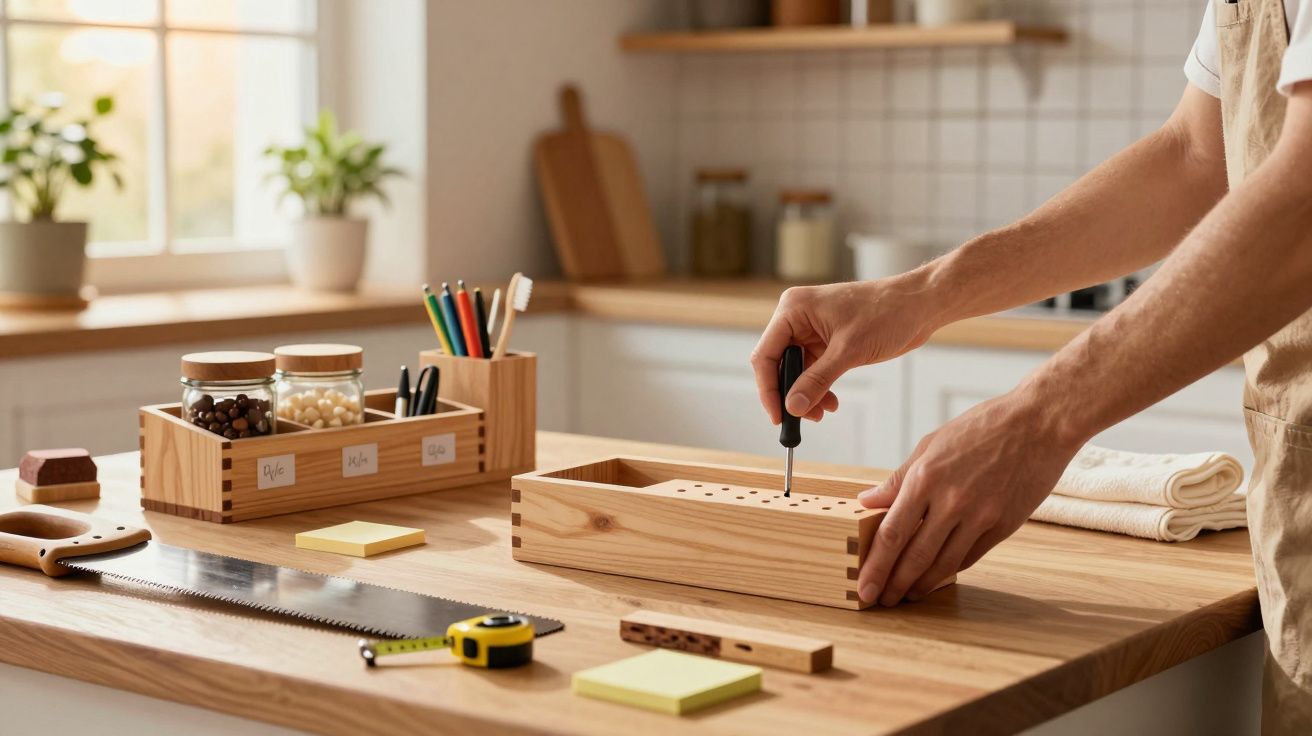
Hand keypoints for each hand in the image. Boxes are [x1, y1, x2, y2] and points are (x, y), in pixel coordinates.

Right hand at [751, 275, 939, 423]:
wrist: (919, 305)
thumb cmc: (887, 312)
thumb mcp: (849, 351)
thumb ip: (817, 381)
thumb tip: (793, 407)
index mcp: (793, 309)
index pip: (766, 354)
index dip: (768, 389)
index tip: (778, 416)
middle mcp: (797, 317)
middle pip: (779, 364)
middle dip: (790, 393)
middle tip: (802, 418)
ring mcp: (812, 329)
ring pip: (796, 371)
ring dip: (806, 394)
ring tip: (823, 412)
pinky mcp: (827, 340)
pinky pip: (813, 370)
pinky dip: (819, 388)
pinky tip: (831, 402)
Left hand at [855, 391, 1082, 605]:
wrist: (1039, 423)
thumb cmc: (982, 427)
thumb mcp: (932, 444)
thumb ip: (899, 478)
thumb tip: (866, 501)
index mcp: (926, 478)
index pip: (892, 533)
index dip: (875, 565)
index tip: (864, 586)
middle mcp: (951, 501)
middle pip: (915, 556)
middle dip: (893, 584)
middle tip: (879, 601)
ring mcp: (980, 516)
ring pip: (944, 564)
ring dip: (921, 585)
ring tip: (906, 596)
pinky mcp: (1004, 525)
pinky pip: (971, 557)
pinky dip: (951, 571)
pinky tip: (936, 578)